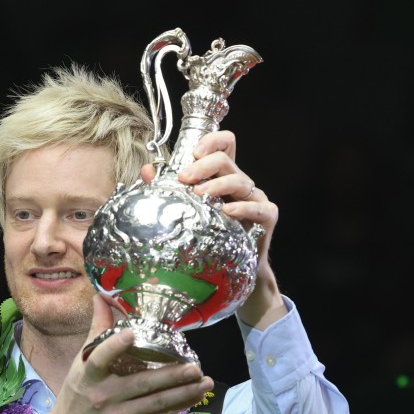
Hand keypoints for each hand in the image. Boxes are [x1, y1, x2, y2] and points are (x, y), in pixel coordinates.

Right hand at [24, 295, 213, 413]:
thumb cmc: (76, 395)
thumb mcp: (80, 364)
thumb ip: (97, 331)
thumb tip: (102, 297)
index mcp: (89, 376)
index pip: (99, 358)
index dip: (114, 346)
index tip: (131, 333)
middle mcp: (104, 395)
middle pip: (142, 383)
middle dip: (172, 376)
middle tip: (195, 367)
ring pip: (156, 402)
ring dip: (184, 393)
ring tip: (206, 382)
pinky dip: (177, 406)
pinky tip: (194, 397)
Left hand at [141, 130, 285, 328]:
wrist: (230, 272)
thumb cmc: (207, 237)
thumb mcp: (186, 210)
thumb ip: (166, 189)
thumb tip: (146, 170)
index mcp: (222, 175)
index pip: (225, 144)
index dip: (212, 141)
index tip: (193, 152)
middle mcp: (240, 182)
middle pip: (226, 160)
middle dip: (203, 165)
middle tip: (184, 178)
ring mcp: (255, 198)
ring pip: (240, 180)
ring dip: (218, 184)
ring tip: (198, 193)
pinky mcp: (267, 216)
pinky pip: (259, 207)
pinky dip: (243, 208)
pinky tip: (227, 211)